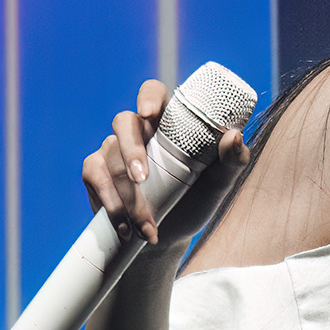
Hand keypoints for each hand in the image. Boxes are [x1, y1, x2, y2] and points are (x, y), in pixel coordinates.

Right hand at [82, 79, 249, 248]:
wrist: (171, 237)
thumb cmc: (196, 201)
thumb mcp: (219, 184)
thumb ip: (232, 161)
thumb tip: (235, 136)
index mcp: (168, 124)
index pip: (154, 93)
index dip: (149, 97)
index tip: (150, 113)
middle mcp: (138, 132)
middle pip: (123, 121)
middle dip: (131, 149)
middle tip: (142, 178)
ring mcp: (113, 150)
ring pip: (109, 157)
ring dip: (126, 194)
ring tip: (146, 224)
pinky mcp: (97, 172)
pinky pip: (94, 176)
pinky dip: (110, 204)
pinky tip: (126, 227)